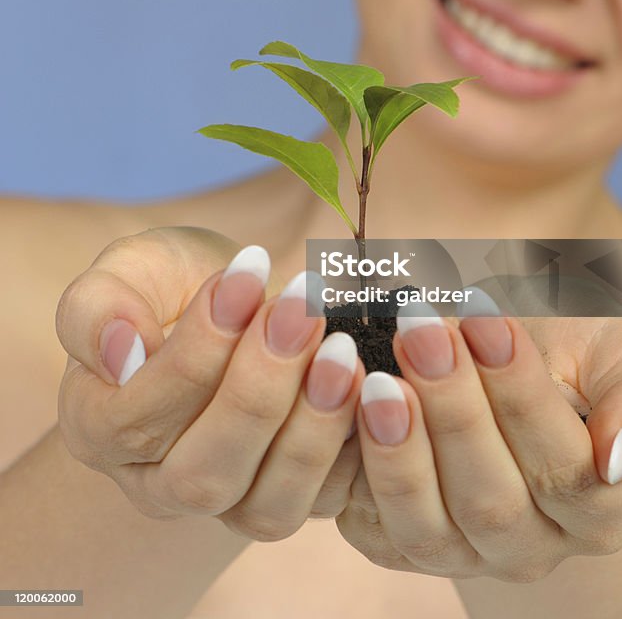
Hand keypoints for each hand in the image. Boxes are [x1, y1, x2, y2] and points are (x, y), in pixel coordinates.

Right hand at [56, 225, 363, 538]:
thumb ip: (99, 305)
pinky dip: (354, 447)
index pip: (139, 414)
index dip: (199, 347)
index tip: (249, 272)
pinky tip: (370, 381)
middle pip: (203, 474)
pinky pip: (326, 502)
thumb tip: (121, 350)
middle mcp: (156, 483)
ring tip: (342, 347)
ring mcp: (226, 503)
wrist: (233, 302)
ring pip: (266, 506)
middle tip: (302, 309)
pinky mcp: (288, 498)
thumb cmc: (172, 284)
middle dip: (259, 390)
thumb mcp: (128, 268)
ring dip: (312, 425)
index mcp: (99, 429)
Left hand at [336, 312, 621, 581]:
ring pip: (430, 524)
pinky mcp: (402, 543)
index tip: (485, 317)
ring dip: (400, 449)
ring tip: (378, 377)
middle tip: (420, 330)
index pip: (569, 471)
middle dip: (454, 409)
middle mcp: (534, 547)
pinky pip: (375, 525)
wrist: (513, 372)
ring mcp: (464, 553)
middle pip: (493, 499)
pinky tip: (345, 407)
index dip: (524, 396)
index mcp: (601, 510)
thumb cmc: (576, 358)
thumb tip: (620, 455)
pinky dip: (357, 469)